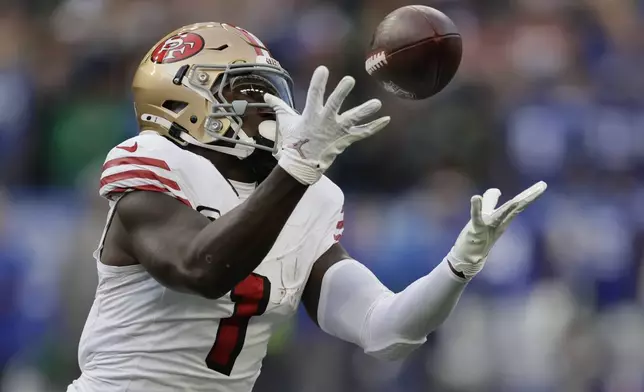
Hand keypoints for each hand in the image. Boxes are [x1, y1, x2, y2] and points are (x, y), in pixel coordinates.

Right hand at [264, 66, 389, 184]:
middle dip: (342, 92)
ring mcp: (336, 131)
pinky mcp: (345, 140)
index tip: (323, 69)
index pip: (314, 94)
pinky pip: (362, 133)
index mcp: (311, 114)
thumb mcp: (286, 122)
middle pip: (334, 104)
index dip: (318, 82)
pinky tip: (386, 119)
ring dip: (365, 111)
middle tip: (350, 80)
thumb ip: (279, 106)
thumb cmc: (294, 141)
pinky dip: (374, 127)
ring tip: (377, 103)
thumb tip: (267, 97)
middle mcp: (325, 121)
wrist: (302, 165)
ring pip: (353, 119)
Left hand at [447, 181, 547, 279]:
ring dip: (509, 207)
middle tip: (542, 186)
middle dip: (528, 197)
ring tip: (520, 199)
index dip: (528, 195)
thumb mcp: (484, 216)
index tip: (542, 185)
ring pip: (501, 214)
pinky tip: (476, 197)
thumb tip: (496, 190)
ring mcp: (488, 227)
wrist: (467, 259)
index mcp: (502, 219)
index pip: (516, 205)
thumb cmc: (476, 237)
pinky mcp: (475, 230)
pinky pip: (476, 218)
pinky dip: (476, 208)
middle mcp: (498, 222)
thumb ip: (490, 202)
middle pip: (515, 207)